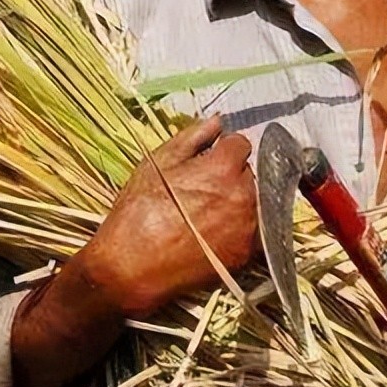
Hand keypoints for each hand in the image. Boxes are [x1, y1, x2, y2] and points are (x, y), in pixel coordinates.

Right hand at [77, 115, 257, 318]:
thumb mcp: (158, 162)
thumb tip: (217, 121)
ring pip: (254, 201)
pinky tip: (214, 232)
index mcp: (223, 168)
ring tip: (205, 213)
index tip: (206, 160)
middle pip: (249, 173)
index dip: (221, 149)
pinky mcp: (246, 254)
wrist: (133, 266)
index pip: (240, 144)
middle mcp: (244, 196)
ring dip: (237, 201)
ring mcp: (248, 227)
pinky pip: (254, 231)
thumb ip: (193, 137)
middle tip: (200, 189)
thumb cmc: (140, 211)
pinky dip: (240, 228)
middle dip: (230, 175)